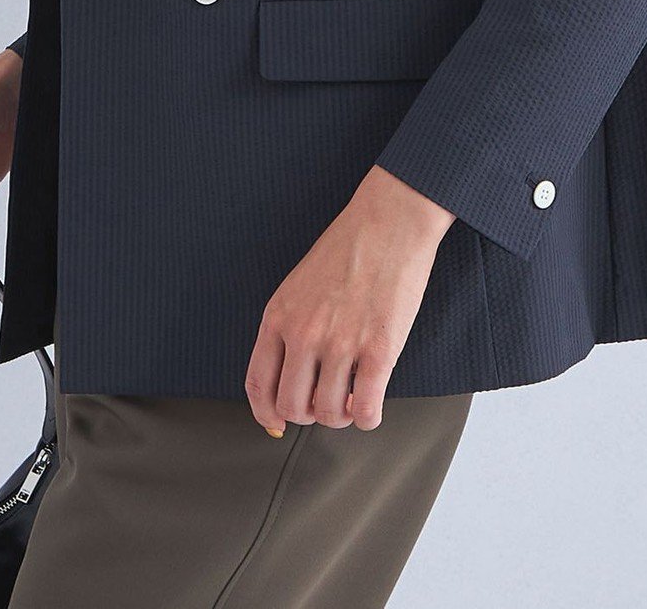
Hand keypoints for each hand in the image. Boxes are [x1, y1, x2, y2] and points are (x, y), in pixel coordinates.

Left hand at [245, 164, 455, 434]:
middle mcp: (304, 334)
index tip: (277, 424)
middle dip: (310, 414)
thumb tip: (286, 375)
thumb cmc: (347, 249)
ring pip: (330, 414)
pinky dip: (368, 418)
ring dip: (342, 416)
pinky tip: (371, 404)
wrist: (389, 221)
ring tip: (353, 399)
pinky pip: (367, 410)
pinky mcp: (379, 349)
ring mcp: (341, 343)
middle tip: (326, 401)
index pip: (258, 385)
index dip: (266, 414)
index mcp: (279, 316)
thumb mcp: (298, 285)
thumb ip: (287, 327)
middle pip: (293, 407)